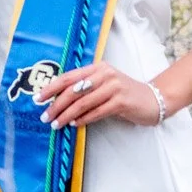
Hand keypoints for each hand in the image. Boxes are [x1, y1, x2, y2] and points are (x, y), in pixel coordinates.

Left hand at [35, 62, 164, 130]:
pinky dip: (83, 119)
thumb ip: (85, 88)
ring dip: (67, 115)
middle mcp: (105, 74)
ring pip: (83, 102)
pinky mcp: (121, 101)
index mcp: (97, 67)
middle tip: (45, 116)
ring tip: (56, 124)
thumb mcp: (104, 85)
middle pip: (73, 90)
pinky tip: (74, 124)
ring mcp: (114, 87)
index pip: (68, 76)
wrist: (153, 99)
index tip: (37, 98)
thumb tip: (57, 100)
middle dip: (56, 105)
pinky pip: (96, 111)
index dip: (51, 87)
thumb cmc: (124, 94)